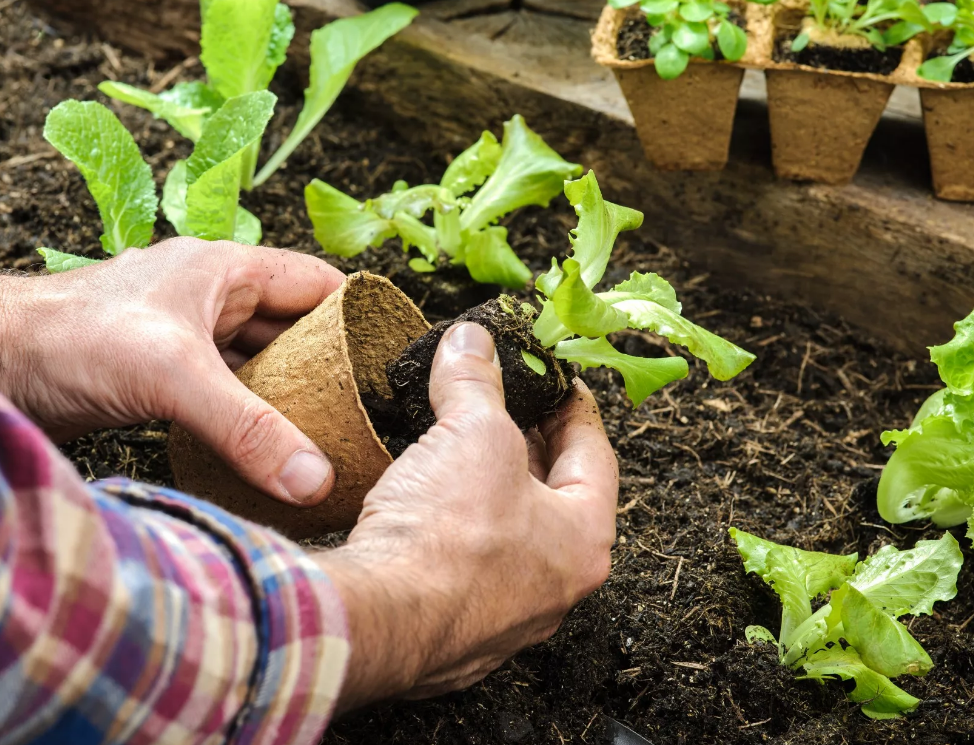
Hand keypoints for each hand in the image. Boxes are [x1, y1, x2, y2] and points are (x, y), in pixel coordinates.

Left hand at [0, 237, 345, 504]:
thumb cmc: (69, 338)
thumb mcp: (173, 377)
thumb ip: (249, 429)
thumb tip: (317, 478)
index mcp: (226, 271)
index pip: (318, 285)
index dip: (359, 316)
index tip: (392, 363)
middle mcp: (210, 298)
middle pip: (293, 329)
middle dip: (328, 367)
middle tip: (366, 415)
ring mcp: (183, 338)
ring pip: (257, 364)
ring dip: (286, 397)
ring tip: (328, 438)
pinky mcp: (158, 376)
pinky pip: (224, 394)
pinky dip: (248, 418)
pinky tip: (265, 451)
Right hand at [314, 322, 618, 709]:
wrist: (379, 620)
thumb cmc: (448, 536)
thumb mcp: (471, 432)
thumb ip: (476, 381)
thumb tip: (471, 341)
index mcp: (584, 540)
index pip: (594, 457)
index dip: (574, 409)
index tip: (558, 384)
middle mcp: (554, 588)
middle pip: (551, 500)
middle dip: (525, 448)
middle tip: (505, 409)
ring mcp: (503, 619)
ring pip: (505, 539)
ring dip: (485, 492)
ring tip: (457, 449)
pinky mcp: (451, 633)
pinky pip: (461, 570)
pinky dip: (449, 532)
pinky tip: (421, 506)